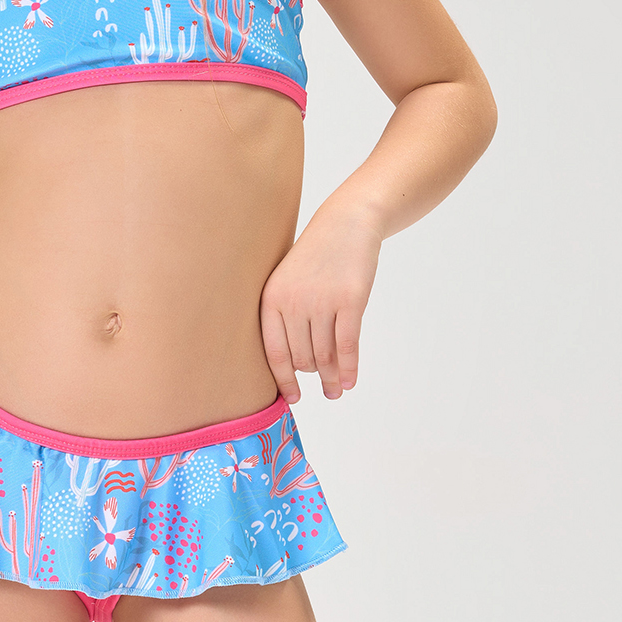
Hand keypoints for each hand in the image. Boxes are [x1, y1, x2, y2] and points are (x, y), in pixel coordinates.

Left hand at [260, 199, 381, 402]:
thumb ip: (286, 317)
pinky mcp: (350, 300)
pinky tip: (350, 382)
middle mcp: (294, 301)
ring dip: (332, 378)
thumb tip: (294, 365)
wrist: (346, 224)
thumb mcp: (288, 282)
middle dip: (314, 377)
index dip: (283, 380)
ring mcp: (322, 301)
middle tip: (325, 388)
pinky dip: (350, 368)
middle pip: (302, 357)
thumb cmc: (316, 258)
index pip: (274, 352)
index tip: (292, 398)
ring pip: (325, 355)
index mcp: (272, 299)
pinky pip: (348, 346)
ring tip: (336, 390)